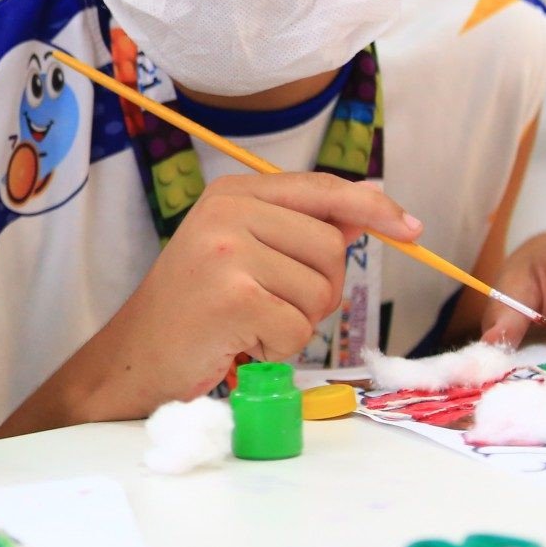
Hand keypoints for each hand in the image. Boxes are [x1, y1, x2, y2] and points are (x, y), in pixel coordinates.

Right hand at [99, 173, 421, 414]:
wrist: (134, 357)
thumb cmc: (193, 310)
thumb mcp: (240, 251)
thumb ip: (298, 229)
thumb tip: (370, 208)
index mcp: (232, 193)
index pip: (321, 189)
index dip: (372, 210)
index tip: (410, 228)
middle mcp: (228, 212)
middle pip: (331, 246)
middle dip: (319, 289)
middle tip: (269, 307)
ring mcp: (227, 252)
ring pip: (319, 291)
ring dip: (295, 323)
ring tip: (247, 325)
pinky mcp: (233, 297)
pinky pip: (297, 328)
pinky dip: (277, 348)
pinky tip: (239, 343)